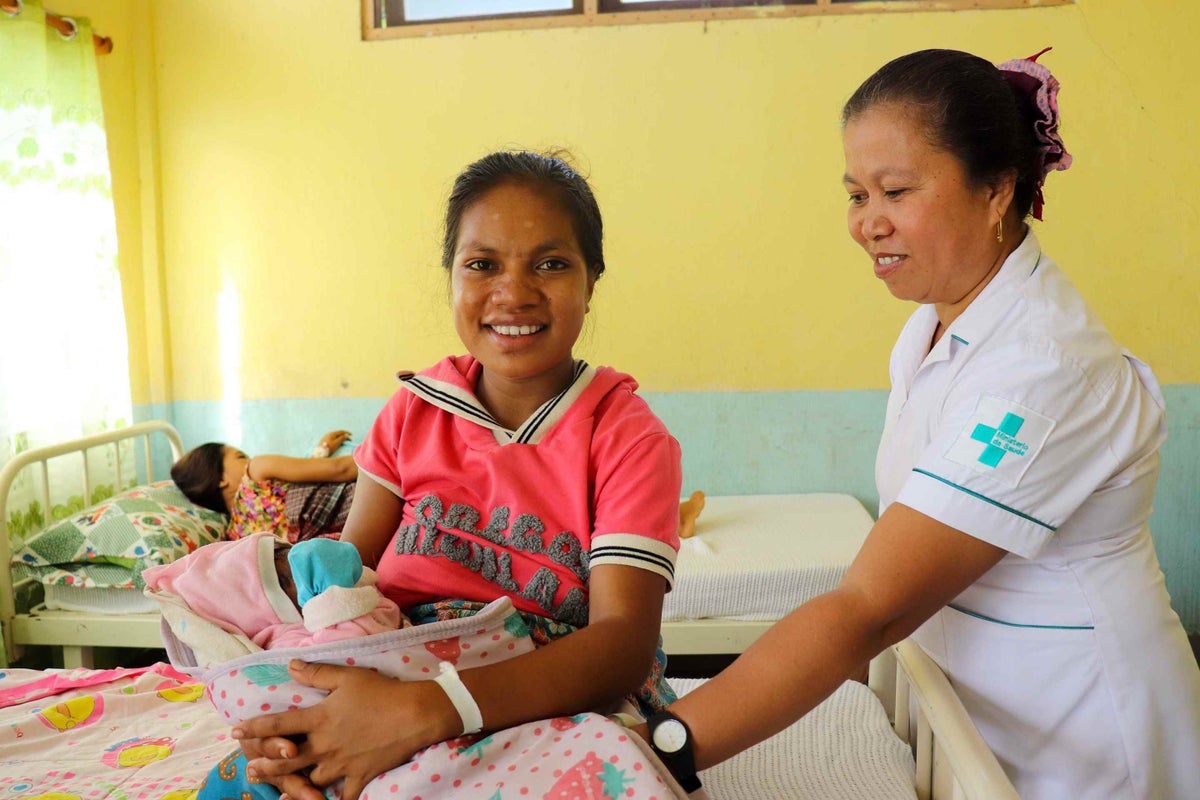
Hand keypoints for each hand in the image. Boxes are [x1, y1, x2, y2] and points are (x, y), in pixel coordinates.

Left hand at [233, 660, 460, 799]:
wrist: (415, 714)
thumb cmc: (382, 692)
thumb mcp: (349, 676)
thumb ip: (317, 673)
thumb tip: (290, 665)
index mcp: (319, 719)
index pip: (278, 724)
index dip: (254, 727)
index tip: (235, 731)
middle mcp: (324, 745)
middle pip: (286, 759)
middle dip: (265, 765)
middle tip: (250, 768)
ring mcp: (341, 764)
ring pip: (309, 780)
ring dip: (293, 785)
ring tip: (279, 792)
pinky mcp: (360, 776)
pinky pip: (344, 796)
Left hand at [317, 430, 351, 454]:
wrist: (320, 453)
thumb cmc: (329, 447)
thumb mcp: (337, 443)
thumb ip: (342, 438)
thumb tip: (346, 435)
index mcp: (332, 433)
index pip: (341, 431)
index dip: (347, 432)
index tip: (351, 435)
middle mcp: (329, 434)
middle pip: (338, 433)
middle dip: (344, 435)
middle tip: (348, 439)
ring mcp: (326, 437)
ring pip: (335, 436)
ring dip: (340, 437)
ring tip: (344, 441)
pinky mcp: (324, 440)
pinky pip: (332, 438)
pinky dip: (337, 439)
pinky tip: (338, 442)